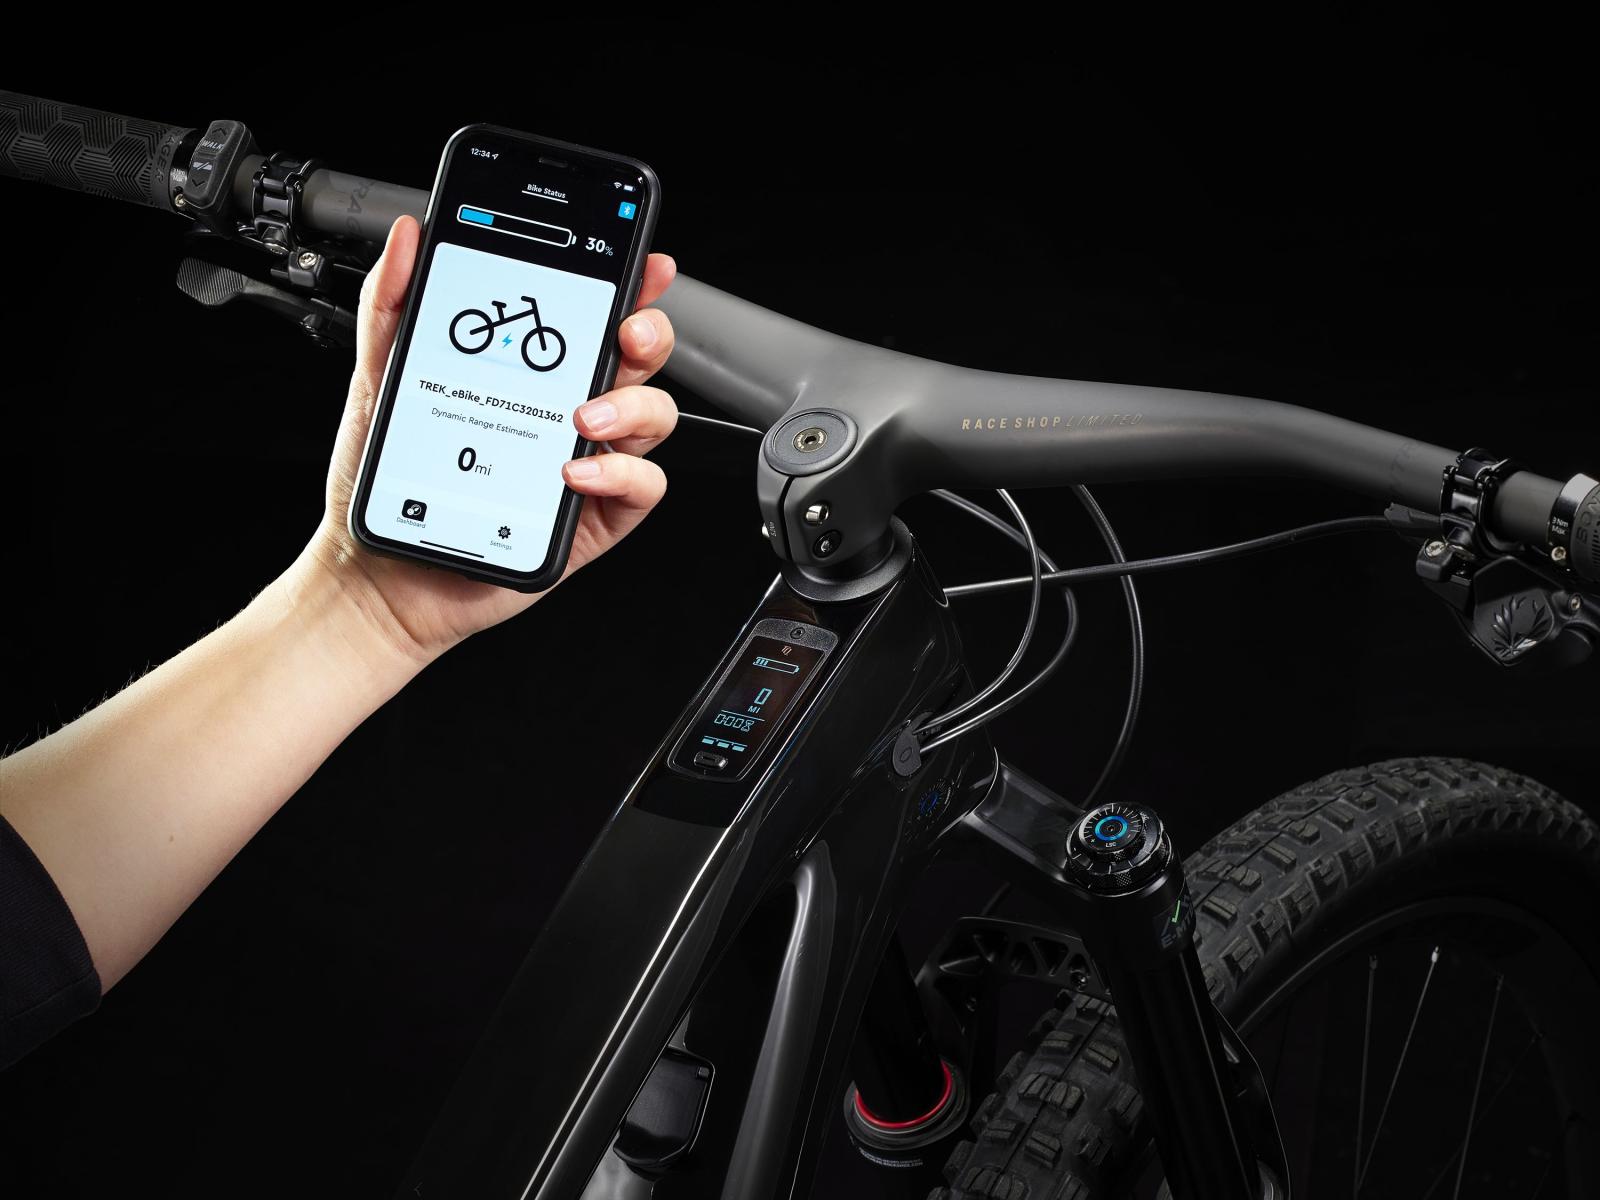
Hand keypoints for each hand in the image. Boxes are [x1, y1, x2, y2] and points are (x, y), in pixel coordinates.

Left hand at [303, 214, 677, 663]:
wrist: (378, 567)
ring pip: (654, 417)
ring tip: (580, 418)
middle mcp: (568, 412)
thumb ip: (393, 303)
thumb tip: (408, 240)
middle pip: (640, 359)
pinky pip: (642, 487)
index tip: (642, 264)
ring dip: (633, 405)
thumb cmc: (388, 479)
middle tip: (624, 333)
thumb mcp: (382, 377)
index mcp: (530, 372)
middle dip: (649, 335)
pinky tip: (572, 472)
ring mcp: (586, 463)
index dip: (631, 285)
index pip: (593, 316)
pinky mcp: (592, 518)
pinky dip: (620, 474)